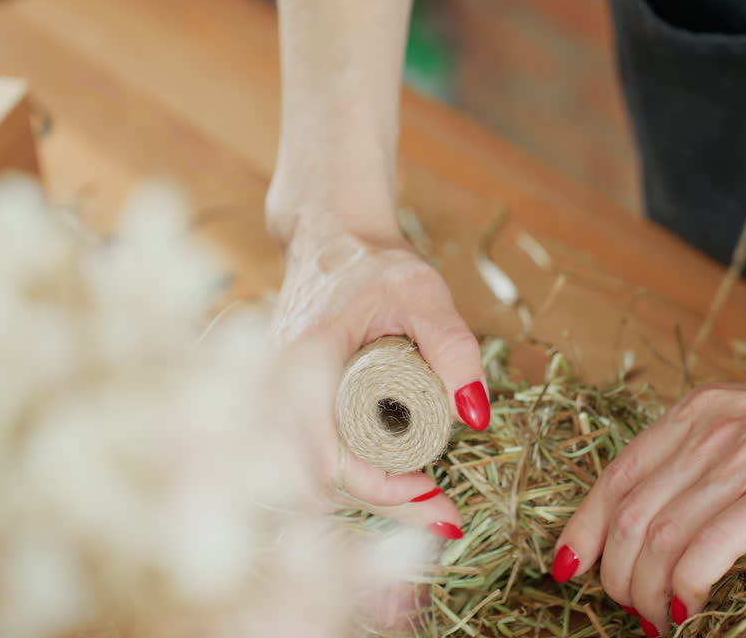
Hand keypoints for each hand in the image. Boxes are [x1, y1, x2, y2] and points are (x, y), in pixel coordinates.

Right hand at [272, 209, 488, 537]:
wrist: (329, 235)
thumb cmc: (374, 262)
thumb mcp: (424, 293)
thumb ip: (453, 346)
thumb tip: (475, 414)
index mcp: (305, 364)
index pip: (329, 461)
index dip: (382, 493)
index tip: (435, 498)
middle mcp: (275, 390)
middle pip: (315, 484)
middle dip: (378, 506)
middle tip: (439, 511)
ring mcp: (270, 400)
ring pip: (305, 480)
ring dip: (362, 498)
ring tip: (421, 496)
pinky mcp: (279, 406)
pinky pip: (303, 462)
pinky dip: (344, 482)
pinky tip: (388, 481)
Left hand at [551, 356, 745, 635]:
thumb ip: (703, 455)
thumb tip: (657, 514)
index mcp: (693, 412)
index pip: (615, 474)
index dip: (583, 526)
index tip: (569, 564)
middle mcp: (707, 429)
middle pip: (628, 513)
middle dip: (615, 572)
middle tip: (627, 607)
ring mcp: (742, 457)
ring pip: (658, 534)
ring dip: (645, 589)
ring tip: (653, 618)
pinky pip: (708, 546)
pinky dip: (685, 584)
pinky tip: (687, 607)